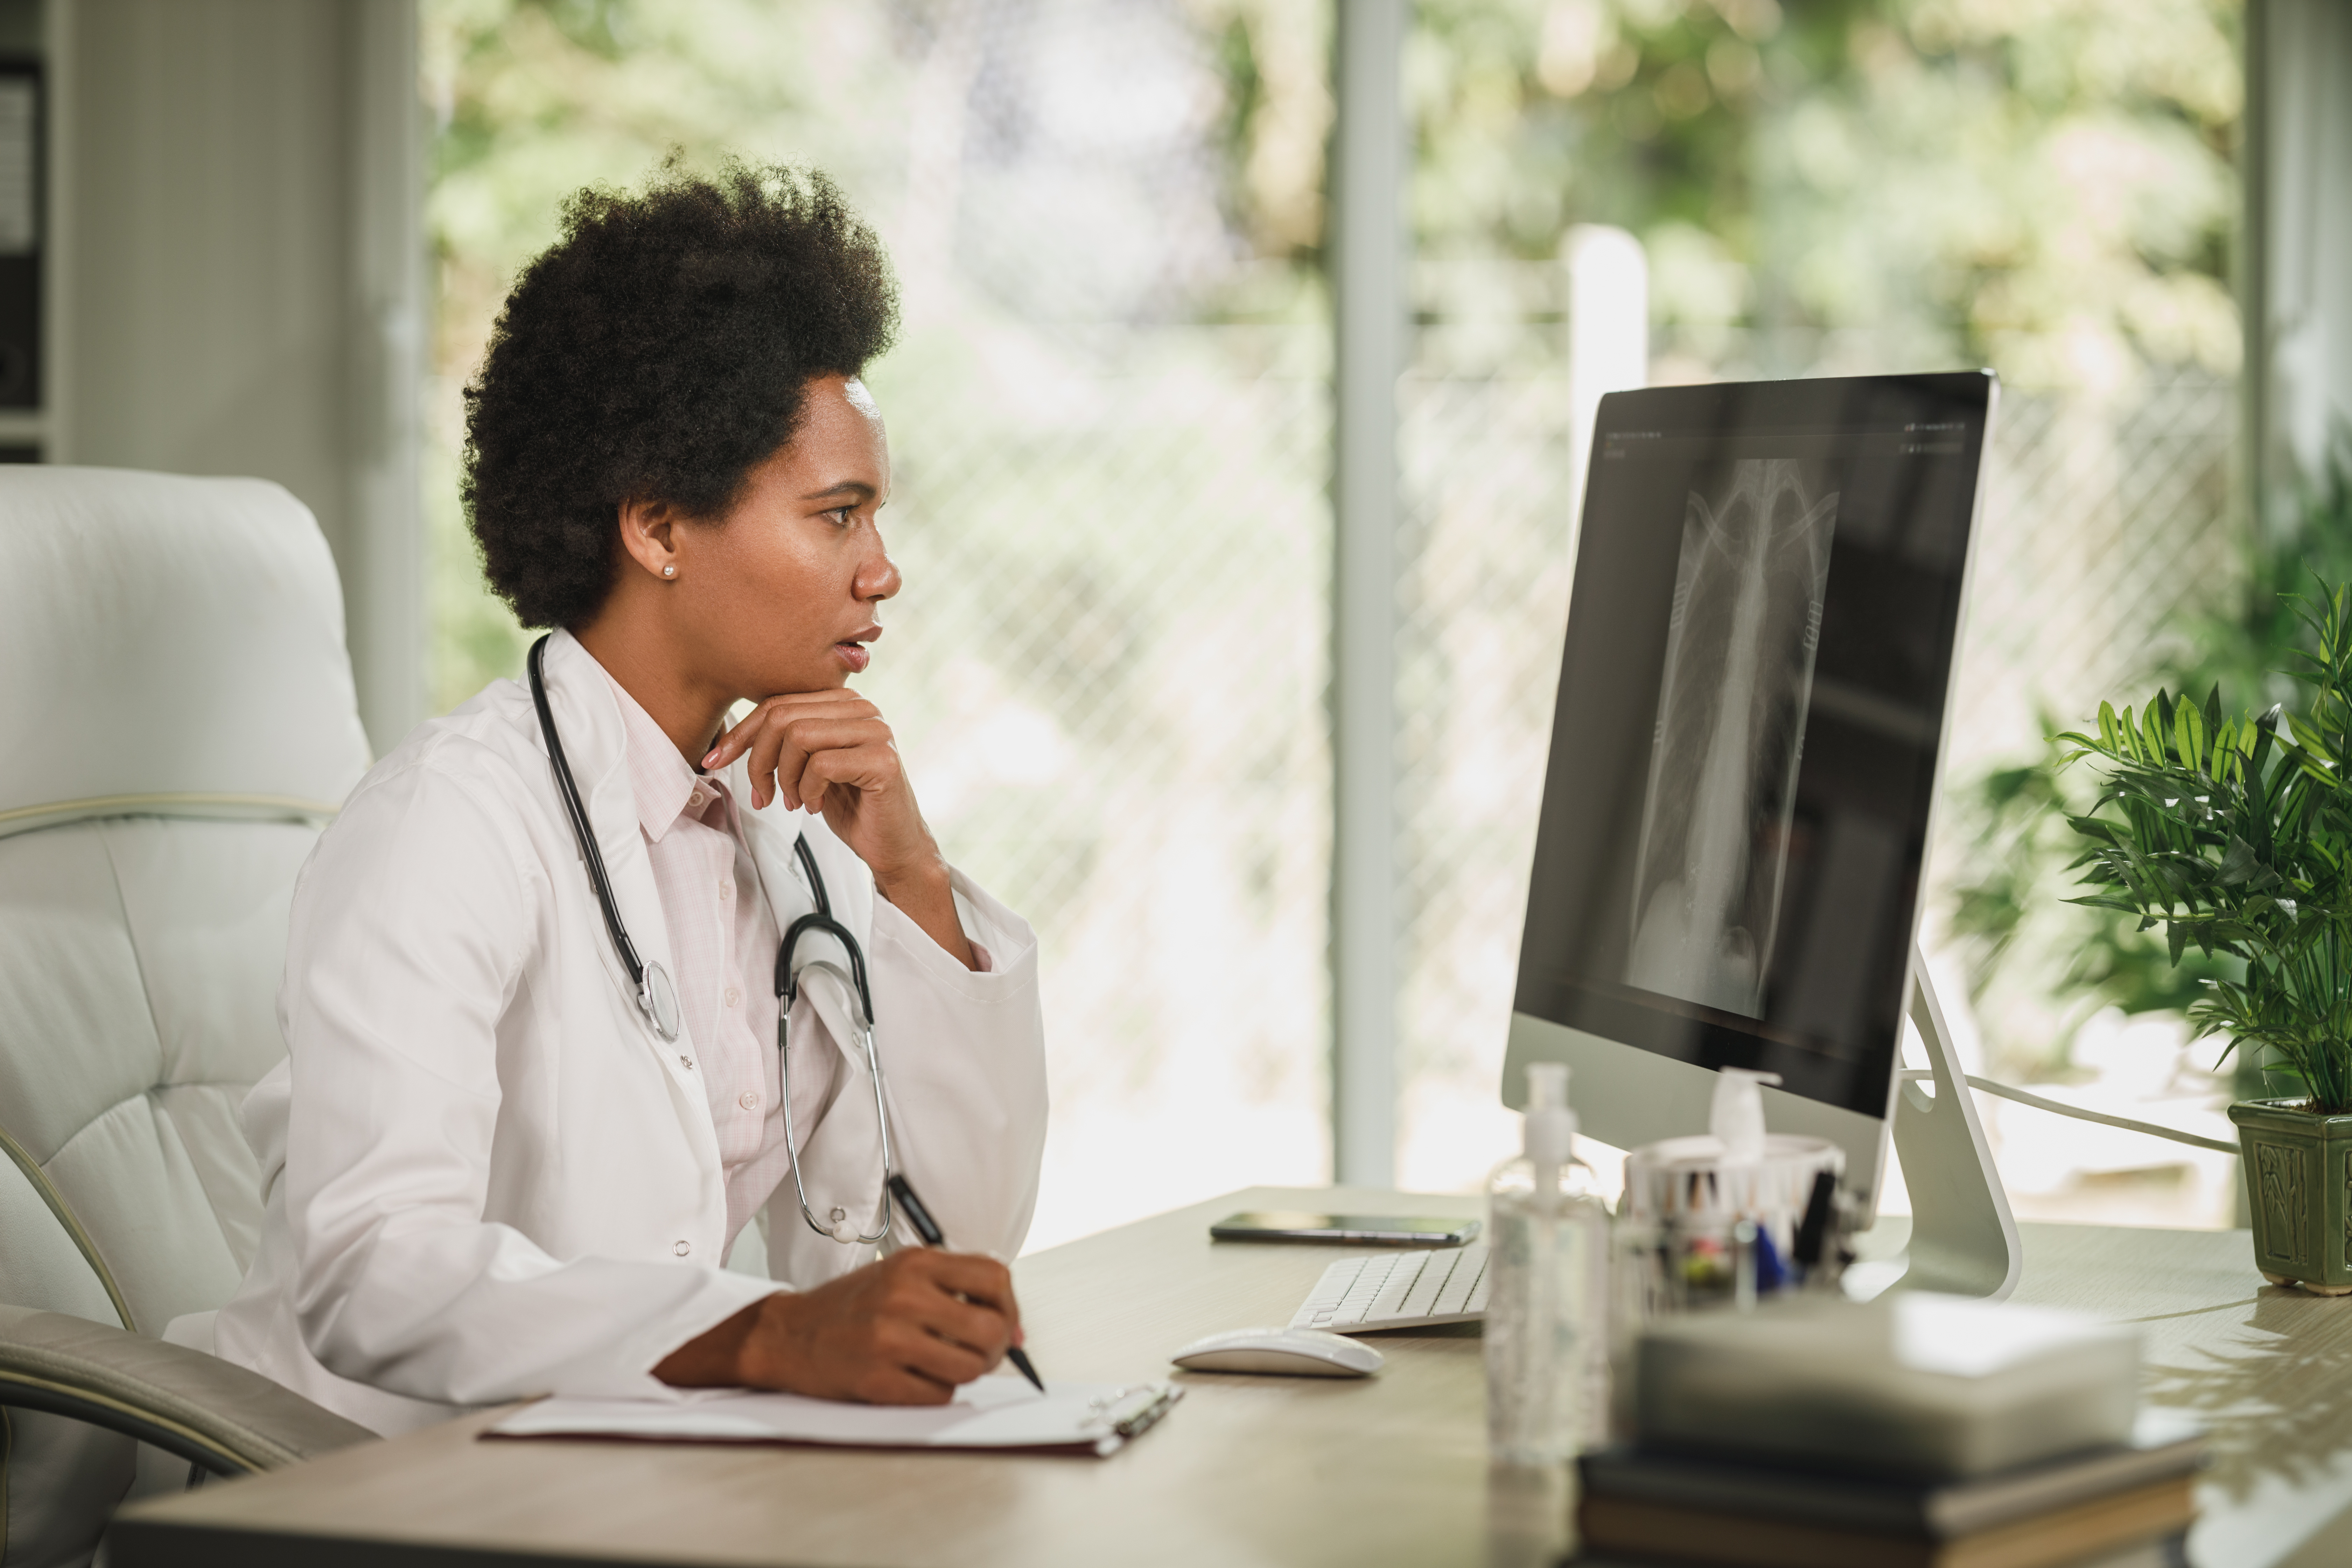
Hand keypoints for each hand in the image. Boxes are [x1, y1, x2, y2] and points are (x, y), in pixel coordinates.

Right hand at [655, 1249, 1022, 1403]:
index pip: (996, 1277)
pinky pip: (939, 1396)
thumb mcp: (902, 1277)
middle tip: (978, 1353)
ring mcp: (889, 1338)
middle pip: (991, 1328)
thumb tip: (1016, 1334)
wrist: (789, 1335)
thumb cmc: (853, 1307)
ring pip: (969, 1367)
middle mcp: (904, 1295)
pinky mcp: (877, 1379)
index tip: (1003, 1323)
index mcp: (915, 1263)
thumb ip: (956, 1292)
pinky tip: (913, 1379)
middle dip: (994, 1348)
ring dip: (964, 1373)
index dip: (1010, 1306)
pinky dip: (935, 1392)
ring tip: (940, 1364)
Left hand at [703, 692, 972, 965]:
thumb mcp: (808, 767)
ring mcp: (876, 732)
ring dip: (784, 777)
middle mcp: (863, 709)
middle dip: (759, 760)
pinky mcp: (883, 761)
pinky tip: (816, 806)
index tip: (715, 761)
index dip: (741, 734)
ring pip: (799, 735)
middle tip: (763, 795)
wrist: (892, 847)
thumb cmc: (850, 807)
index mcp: (843, 703)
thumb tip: (729, 738)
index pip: (778, 704)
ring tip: (792, 801)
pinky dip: (808, 790)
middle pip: (784, 717)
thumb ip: (785, 742)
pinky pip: (822, 764)